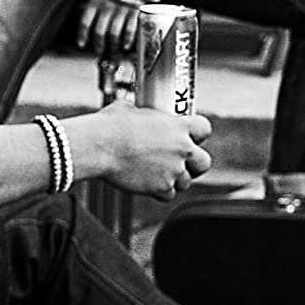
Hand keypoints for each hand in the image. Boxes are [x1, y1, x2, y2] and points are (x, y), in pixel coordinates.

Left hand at [77, 0, 145, 56]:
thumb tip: (83, 3)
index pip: (85, 21)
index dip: (82, 35)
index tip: (81, 44)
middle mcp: (107, 6)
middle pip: (99, 31)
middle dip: (99, 44)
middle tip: (99, 50)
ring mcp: (121, 9)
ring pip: (113, 34)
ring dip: (113, 45)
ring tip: (113, 49)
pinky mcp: (135, 11)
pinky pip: (129, 30)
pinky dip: (127, 40)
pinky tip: (126, 45)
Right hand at [95, 105, 212, 198]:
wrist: (100, 147)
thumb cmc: (111, 125)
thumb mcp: (129, 109)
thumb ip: (142, 114)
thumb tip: (135, 112)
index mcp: (178, 126)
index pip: (204, 128)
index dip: (198, 132)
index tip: (189, 134)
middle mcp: (181, 149)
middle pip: (204, 162)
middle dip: (194, 162)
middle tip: (181, 160)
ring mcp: (173, 171)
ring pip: (186, 181)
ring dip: (175, 178)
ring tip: (158, 172)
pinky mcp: (161, 188)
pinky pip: (168, 194)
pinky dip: (160, 191)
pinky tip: (148, 182)